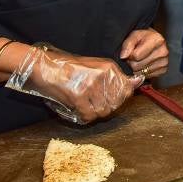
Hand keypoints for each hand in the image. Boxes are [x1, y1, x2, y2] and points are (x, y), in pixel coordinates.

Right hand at [10, 46, 140, 123]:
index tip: (114, 99)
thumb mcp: (96, 66)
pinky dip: (85, 116)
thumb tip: (138, 82)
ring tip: (86, 104)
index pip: (127, 89)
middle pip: (116, 103)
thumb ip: (116, 76)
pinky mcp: (78, 97)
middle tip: (95, 102)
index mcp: (108, 67)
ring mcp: (90, 87)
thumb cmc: (69, 67)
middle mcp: (102, 76)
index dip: (122, 98)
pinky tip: (79, 108)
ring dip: (96, 112)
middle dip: (108, 106)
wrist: (44, 67)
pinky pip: (89, 116)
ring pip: (103, 111)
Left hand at [120, 28, 169, 79]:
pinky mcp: (163, 70)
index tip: (131, 51)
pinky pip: (146, 76)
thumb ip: (127, 44)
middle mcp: (163, 52)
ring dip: (137, 68)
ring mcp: (164, 62)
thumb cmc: (144, 38)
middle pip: (137, 66)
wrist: (155, 41)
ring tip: (139, 60)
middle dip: (132, 62)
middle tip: (134, 57)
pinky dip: (143, 71)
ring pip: (141, 73)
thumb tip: (123, 56)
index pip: (136, 55)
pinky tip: (145, 64)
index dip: (130, 55)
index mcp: (157, 40)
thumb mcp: (134, 35)